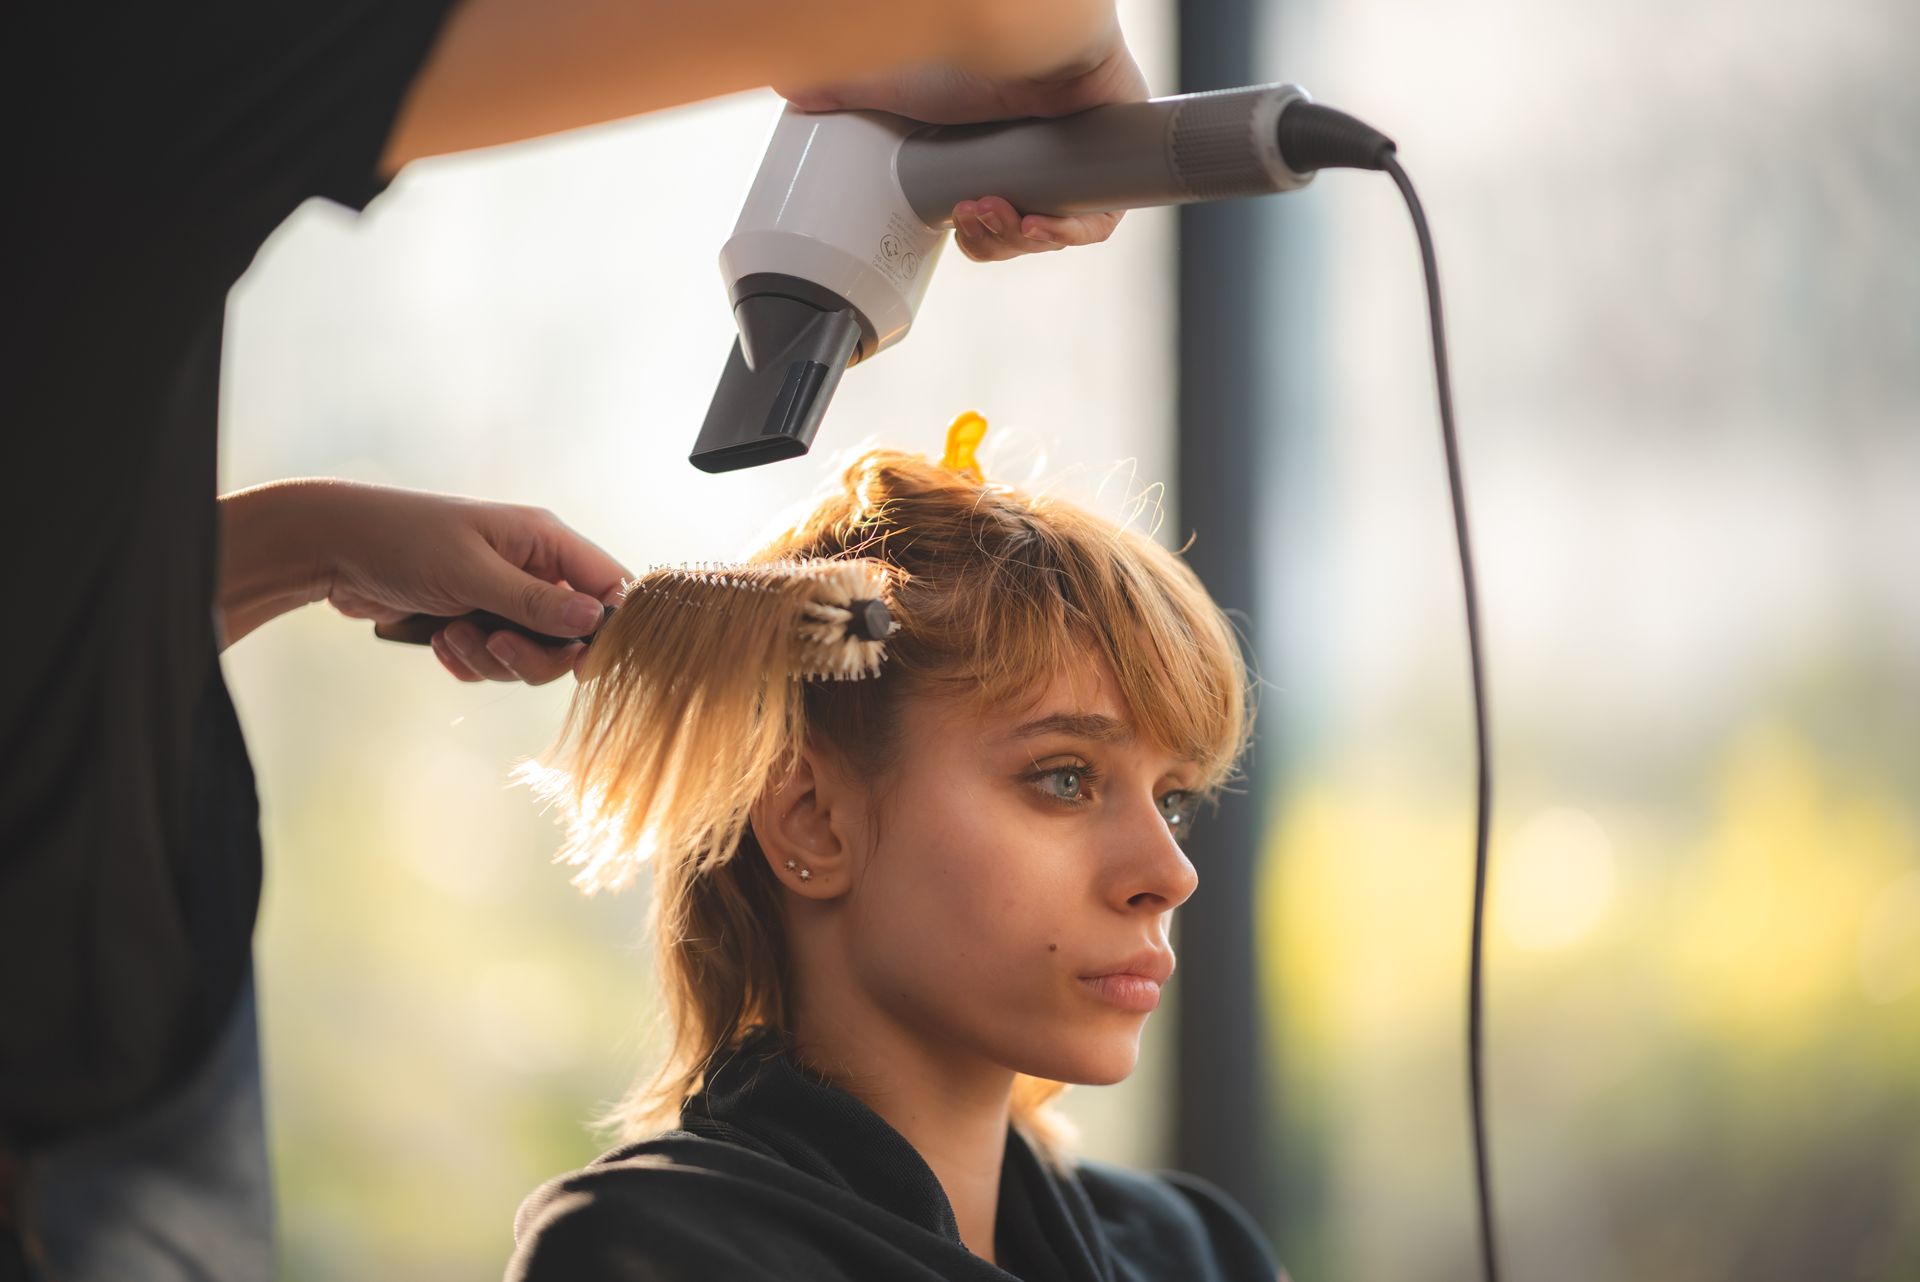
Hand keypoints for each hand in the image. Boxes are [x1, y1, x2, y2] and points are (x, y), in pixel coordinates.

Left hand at [219, 480, 627, 685]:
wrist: (331, 548)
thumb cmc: (402, 541)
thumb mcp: (471, 572)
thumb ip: (535, 602)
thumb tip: (594, 623)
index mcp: (544, 540)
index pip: (608, 585)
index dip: (607, 628)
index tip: (586, 661)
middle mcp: (531, 568)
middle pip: (570, 635)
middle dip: (533, 653)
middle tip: (495, 643)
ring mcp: (502, 596)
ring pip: (529, 655)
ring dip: (491, 659)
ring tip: (451, 635)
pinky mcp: (473, 620)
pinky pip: (493, 662)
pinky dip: (468, 663)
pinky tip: (438, 642)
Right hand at [778, 28, 1147, 261]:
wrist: (1018, 17)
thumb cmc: (963, 39)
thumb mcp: (895, 85)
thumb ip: (848, 96)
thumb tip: (793, 90)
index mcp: (1001, 153)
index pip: (995, 220)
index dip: (980, 240)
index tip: (956, 231)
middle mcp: (1045, 154)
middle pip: (1026, 231)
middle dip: (994, 239)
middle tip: (970, 219)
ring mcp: (1085, 151)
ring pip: (1062, 227)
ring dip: (1023, 237)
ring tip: (999, 214)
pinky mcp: (1121, 144)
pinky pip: (1107, 214)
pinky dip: (1073, 227)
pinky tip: (1040, 222)